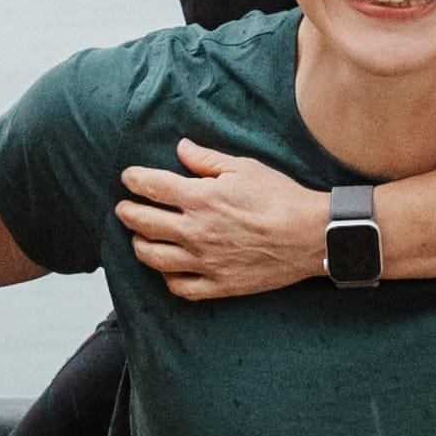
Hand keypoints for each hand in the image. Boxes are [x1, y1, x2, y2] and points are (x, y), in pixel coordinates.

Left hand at [115, 140, 327, 299]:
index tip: (128, 177)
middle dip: (127, 212)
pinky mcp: (218, 285)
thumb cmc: (280, 197)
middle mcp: (195, 231)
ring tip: (138, 238)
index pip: (151, 187)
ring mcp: (204, 262)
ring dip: (139, 245)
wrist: (311, 236)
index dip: (134, 180)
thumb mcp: (244, 168)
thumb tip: (180, 148)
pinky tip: (167, 269)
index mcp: (200, 198)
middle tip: (124, 208)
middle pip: (143, 223)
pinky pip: (180, 287)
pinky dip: (167, 279)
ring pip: (154, 258)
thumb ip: (206, 160)